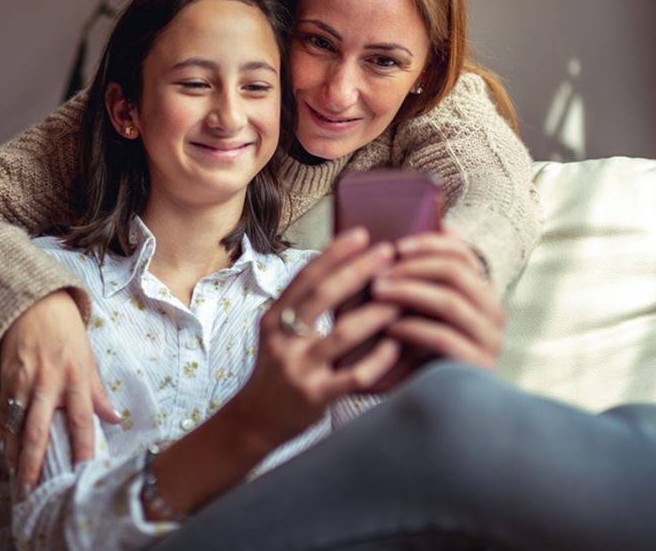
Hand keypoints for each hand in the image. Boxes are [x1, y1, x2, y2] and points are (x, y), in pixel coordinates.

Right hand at [0, 289, 118, 490]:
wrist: (31, 301)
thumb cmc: (64, 328)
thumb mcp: (88, 356)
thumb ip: (97, 391)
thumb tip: (113, 418)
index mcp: (74, 377)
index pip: (81, 420)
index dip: (82, 448)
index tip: (81, 472)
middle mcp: (47, 382)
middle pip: (38, 432)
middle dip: (33, 464)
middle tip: (30, 489)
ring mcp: (22, 382)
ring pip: (14, 426)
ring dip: (13, 454)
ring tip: (14, 476)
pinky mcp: (3, 378)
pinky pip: (1, 412)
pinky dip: (2, 433)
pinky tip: (3, 449)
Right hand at [226, 228, 402, 450]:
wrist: (255, 421)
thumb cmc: (277, 369)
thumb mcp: (278, 333)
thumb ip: (303, 305)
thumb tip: (342, 265)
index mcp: (274, 319)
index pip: (305, 277)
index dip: (333, 254)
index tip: (361, 234)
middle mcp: (283, 340)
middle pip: (323, 296)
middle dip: (358, 270)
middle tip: (387, 253)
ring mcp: (299, 369)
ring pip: (342, 335)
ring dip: (375, 314)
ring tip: (400, 299)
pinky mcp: (316, 397)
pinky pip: (353, 376)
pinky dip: (378, 359)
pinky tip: (396, 344)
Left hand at [370, 232, 504, 371]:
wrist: (430, 404)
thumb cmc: (419, 349)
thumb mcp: (421, 309)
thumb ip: (423, 275)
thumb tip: (437, 226)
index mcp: (482, 293)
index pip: (463, 255)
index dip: (429, 244)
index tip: (396, 245)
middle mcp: (494, 313)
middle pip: (457, 273)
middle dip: (414, 268)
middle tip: (379, 272)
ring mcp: (489, 340)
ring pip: (450, 302)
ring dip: (408, 293)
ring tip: (377, 293)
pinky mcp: (476, 366)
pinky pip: (443, 338)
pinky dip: (413, 328)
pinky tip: (389, 329)